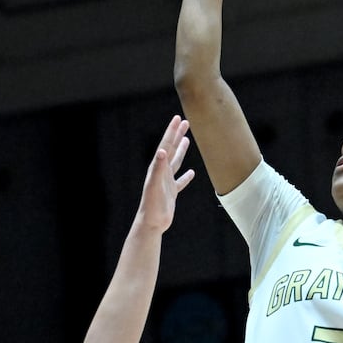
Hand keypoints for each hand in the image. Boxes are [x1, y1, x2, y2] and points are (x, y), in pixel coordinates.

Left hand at [138, 115, 194, 232]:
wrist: (150, 223)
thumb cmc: (151, 205)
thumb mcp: (154, 185)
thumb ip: (158, 168)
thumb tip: (162, 151)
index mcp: (157, 167)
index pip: (166, 145)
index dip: (172, 131)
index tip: (178, 118)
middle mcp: (161, 172)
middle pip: (171, 149)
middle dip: (177, 135)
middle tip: (185, 122)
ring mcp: (166, 182)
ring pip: (176, 162)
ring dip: (181, 150)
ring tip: (186, 139)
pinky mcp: (171, 192)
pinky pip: (180, 181)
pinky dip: (186, 176)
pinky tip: (192, 173)